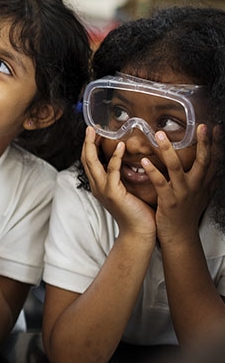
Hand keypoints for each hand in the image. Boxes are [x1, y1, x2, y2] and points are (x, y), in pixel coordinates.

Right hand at [80, 127, 154, 237]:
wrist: (140, 232)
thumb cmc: (138, 212)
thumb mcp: (129, 190)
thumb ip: (126, 176)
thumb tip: (133, 161)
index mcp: (100, 185)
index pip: (90, 162)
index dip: (89, 146)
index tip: (93, 132)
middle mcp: (98, 186)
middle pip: (86, 160)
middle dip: (87, 142)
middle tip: (90, 127)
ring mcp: (103, 190)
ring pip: (92, 163)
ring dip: (93, 145)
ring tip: (97, 131)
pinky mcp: (113, 193)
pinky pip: (112, 171)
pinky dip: (115, 157)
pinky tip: (120, 146)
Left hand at [148, 125, 216, 243]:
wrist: (179, 235)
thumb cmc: (187, 214)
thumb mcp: (202, 196)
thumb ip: (208, 181)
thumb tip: (216, 169)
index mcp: (203, 184)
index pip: (213, 160)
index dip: (216, 144)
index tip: (216, 128)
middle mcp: (196, 186)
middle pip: (203, 161)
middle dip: (204, 143)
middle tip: (202, 127)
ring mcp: (182, 193)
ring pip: (176, 167)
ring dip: (168, 150)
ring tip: (160, 134)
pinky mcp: (168, 201)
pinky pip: (160, 183)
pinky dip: (153, 171)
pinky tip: (145, 161)